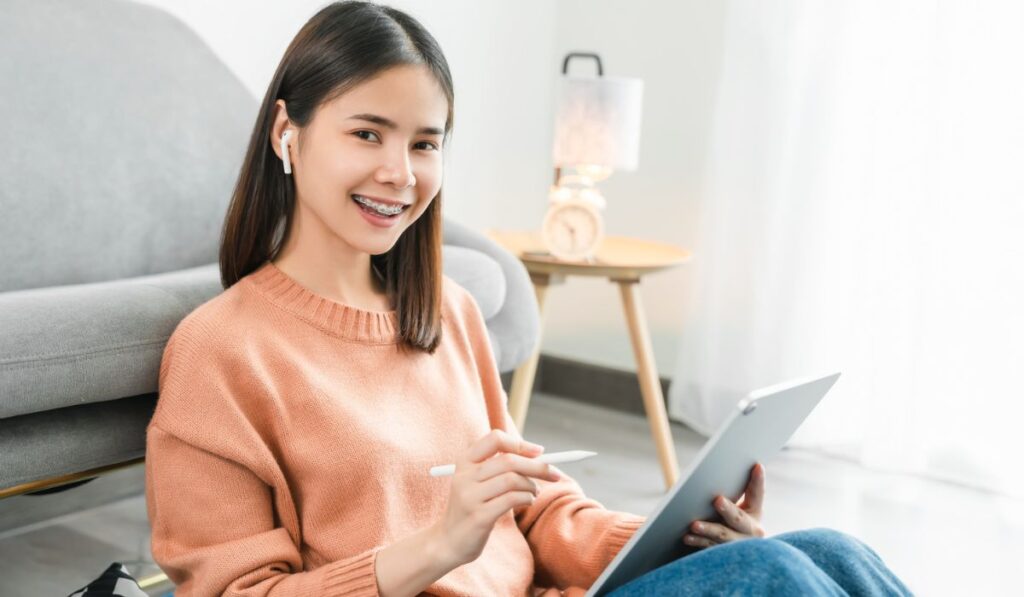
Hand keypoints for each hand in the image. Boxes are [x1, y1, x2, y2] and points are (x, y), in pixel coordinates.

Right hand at [432, 429, 561, 567]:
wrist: (449, 541)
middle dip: (537, 466)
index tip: (540, 451)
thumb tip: (537, 454)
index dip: (520, 443)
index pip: (495, 439)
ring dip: (531, 485)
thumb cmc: (472, 507)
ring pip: (512, 480)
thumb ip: (498, 466)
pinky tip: (528, 501)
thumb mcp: (477, 482)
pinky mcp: (479, 516)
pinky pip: (512, 499)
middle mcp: (465, 476)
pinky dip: (527, 498)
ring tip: (535, 492)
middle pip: (508, 461)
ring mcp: (470, 496)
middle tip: (554, 473)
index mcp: (464, 462)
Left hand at [682, 462, 765, 548]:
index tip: (757, 465)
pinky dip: (698, 541)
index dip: (758, 481)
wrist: (736, 549)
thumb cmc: (730, 518)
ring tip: (694, 524)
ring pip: (723, 535)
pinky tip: (687, 536)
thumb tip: (720, 469)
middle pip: (739, 519)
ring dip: (708, 529)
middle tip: (717, 500)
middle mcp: (751, 530)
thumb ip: (734, 492)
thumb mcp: (737, 505)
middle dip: (728, 510)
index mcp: (755, 512)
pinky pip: (709, 547)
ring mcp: (738, 544)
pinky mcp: (724, 554)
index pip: (757, 494)